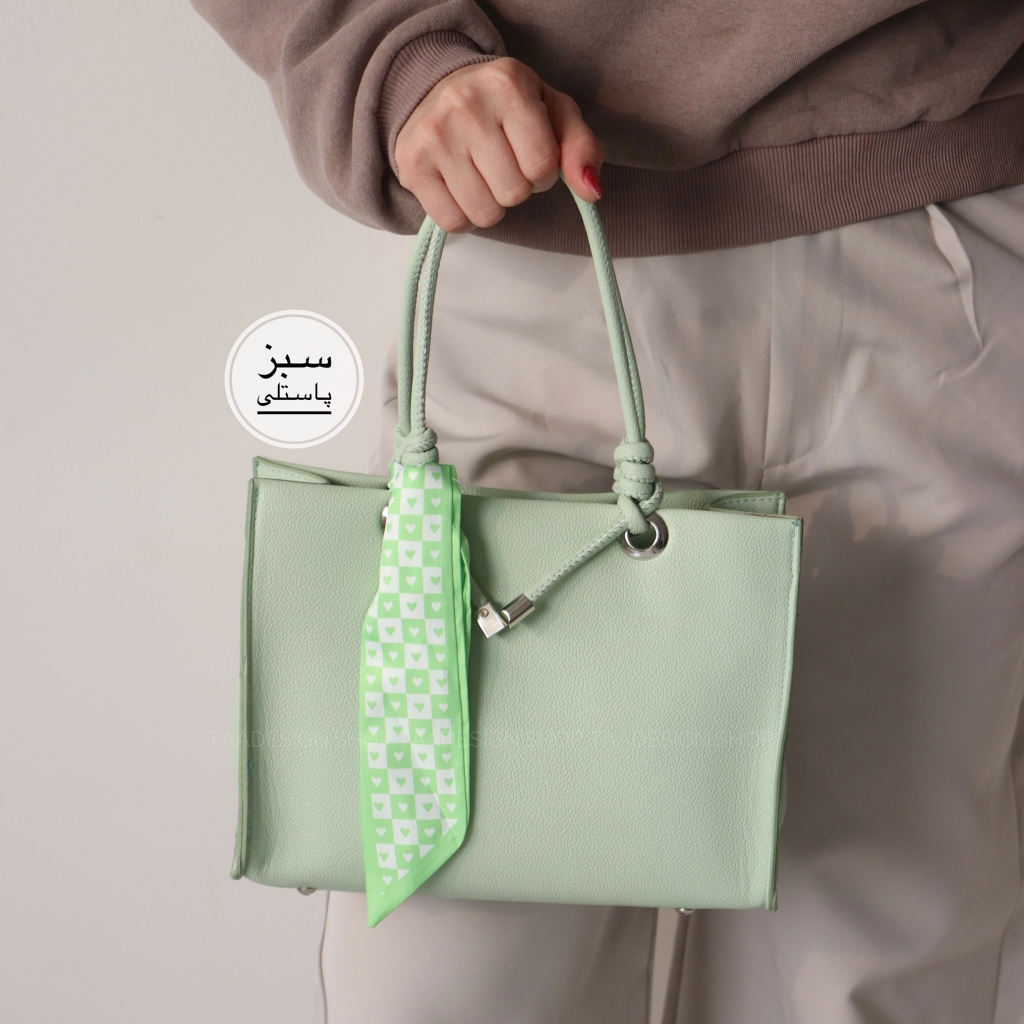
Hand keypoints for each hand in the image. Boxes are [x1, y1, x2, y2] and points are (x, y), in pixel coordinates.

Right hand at [394, 57, 602, 231]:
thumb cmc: (505, 107)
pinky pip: (453, 223)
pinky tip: (461, 188)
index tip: (529, 155)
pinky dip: (464, 217)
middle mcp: (464, 104)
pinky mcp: (411, 165)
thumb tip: (591, 191)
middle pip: (513, 193)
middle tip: (503, 163)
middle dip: (516, 188)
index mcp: (507, 84)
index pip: (543, 167)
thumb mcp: (554, 114)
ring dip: (491, 205)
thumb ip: (582, 148)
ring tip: (482, 174)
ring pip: (485, 214)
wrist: (438, 89)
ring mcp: (433, 135)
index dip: (543, 174)